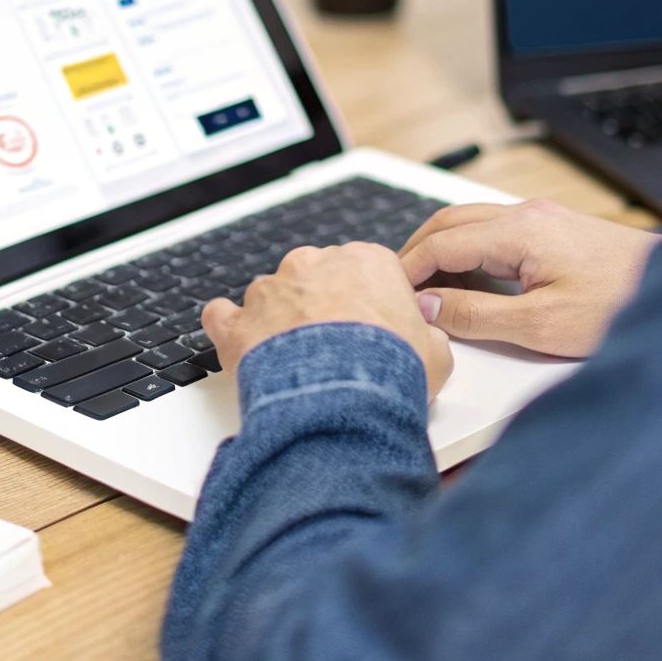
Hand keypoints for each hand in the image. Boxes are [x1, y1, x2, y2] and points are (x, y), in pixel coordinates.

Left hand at [201, 242, 453, 401]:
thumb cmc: (390, 371)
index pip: (365, 271)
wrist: (341, 398)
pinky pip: (224, 316)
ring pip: (272, 297)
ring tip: (297, 364)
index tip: (372, 330)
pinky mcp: (238, 321)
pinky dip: (231, 329)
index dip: (368, 304)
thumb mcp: (437, 353)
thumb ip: (427, 335)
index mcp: (366, 261)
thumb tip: (427, 341)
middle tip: (336, 349)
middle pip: (316, 278)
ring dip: (281, 322)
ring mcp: (271, 290)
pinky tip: (244, 348)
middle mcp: (314, 265)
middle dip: (322, 308)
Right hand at [399, 199, 661, 357]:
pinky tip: (470, 285)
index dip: (406, 269)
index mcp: (518, 231)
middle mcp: (527, 215)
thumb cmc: (620, 306)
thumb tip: (428, 308)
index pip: (440, 242)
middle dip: (415, 254)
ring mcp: (543, 219)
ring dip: (442, 254)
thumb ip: (477, 315)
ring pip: (471, 225)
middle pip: (448, 223)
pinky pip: (495, 234)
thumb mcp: (539, 325)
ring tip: (427, 294)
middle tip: (395, 290)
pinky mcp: (556, 230)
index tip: (387, 295)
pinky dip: (469, 254)